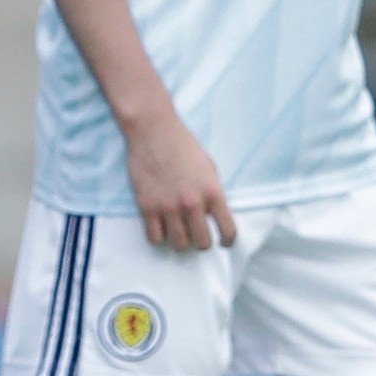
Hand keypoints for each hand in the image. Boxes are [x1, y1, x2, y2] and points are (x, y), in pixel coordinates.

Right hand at [123, 111, 236, 252]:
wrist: (153, 130)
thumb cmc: (183, 145)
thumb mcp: (209, 167)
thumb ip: (212, 193)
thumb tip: (211, 215)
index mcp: (212, 192)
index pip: (228, 231)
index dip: (228, 241)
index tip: (223, 243)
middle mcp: (192, 203)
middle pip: (202, 243)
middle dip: (201, 242)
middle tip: (196, 234)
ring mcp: (168, 207)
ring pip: (179, 244)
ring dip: (180, 240)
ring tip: (178, 230)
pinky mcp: (147, 207)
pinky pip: (155, 238)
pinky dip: (159, 236)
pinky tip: (161, 227)